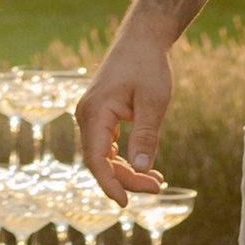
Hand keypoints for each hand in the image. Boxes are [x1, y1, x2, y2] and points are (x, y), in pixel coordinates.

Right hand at [78, 16, 171, 199]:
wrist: (141, 40)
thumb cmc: (147, 66)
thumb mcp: (153, 102)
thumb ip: (145, 136)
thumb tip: (142, 169)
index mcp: (95, 113)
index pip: (96, 159)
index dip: (110, 184)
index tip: (127, 203)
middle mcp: (87, 117)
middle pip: (100, 162)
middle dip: (126, 179)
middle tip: (157, 186)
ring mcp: (91, 117)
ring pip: (104, 157)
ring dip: (126, 172)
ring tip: (156, 181)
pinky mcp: (100, 117)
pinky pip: (107, 147)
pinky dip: (124, 160)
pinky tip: (145, 168)